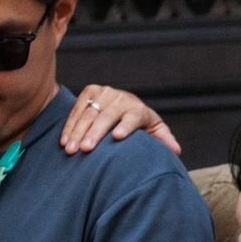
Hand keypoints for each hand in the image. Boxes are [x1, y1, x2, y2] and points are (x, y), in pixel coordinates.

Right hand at [61, 84, 180, 155]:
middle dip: (94, 133)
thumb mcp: (154, 131)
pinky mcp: (90, 91)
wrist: (125, 103)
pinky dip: (69, 125)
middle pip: (107, 116)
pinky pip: (77, 109)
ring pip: (89, 113)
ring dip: (77, 132)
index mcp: (138, 110)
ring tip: (70, 149)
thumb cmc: (141, 124)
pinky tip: (64, 140)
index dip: (126, 126)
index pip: (133, 117)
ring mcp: (105, 93)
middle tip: (85, 149)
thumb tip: (176, 150)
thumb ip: (164, 140)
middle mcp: (121, 99)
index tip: (117, 137)